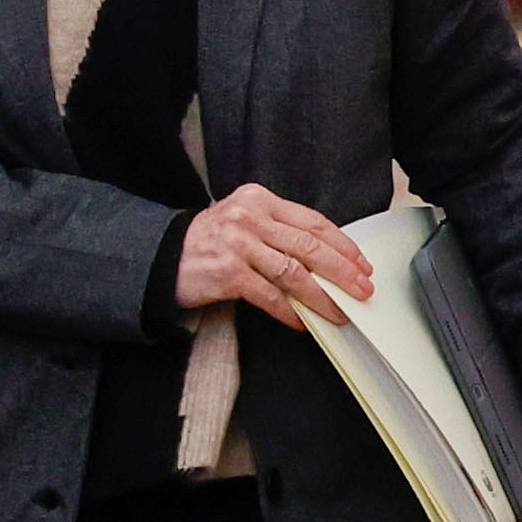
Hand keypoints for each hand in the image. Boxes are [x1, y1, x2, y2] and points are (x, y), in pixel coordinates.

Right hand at [175, 184, 374, 329]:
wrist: (158, 255)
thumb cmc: (206, 241)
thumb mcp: (242, 220)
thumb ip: (278, 230)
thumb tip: (325, 258)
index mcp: (259, 199)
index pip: (312, 221)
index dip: (342, 245)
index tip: (361, 263)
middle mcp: (250, 218)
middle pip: (310, 246)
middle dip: (342, 271)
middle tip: (362, 289)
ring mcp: (238, 245)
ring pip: (295, 273)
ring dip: (322, 297)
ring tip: (340, 311)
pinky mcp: (228, 273)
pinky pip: (270, 296)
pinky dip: (289, 311)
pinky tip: (302, 322)